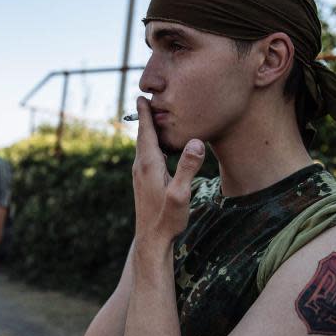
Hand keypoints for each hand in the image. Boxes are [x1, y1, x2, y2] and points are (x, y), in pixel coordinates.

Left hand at [132, 97, 204, 246]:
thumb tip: (195, 141)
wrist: (152, 239)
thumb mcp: (181, 193)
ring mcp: (140, 175)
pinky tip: (158, 147)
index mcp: (149, 164)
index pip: (146, 132)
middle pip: (142, 136)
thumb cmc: (167, 218)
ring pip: (143, 146)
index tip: (142, 96)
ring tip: (153, 117)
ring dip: (147, 131)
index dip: (145, 114)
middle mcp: (140, 167)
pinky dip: (151, 144)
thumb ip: (188, 167)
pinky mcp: (143, 183)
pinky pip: (146, 156)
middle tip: (147, 98)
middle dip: (145, 117)